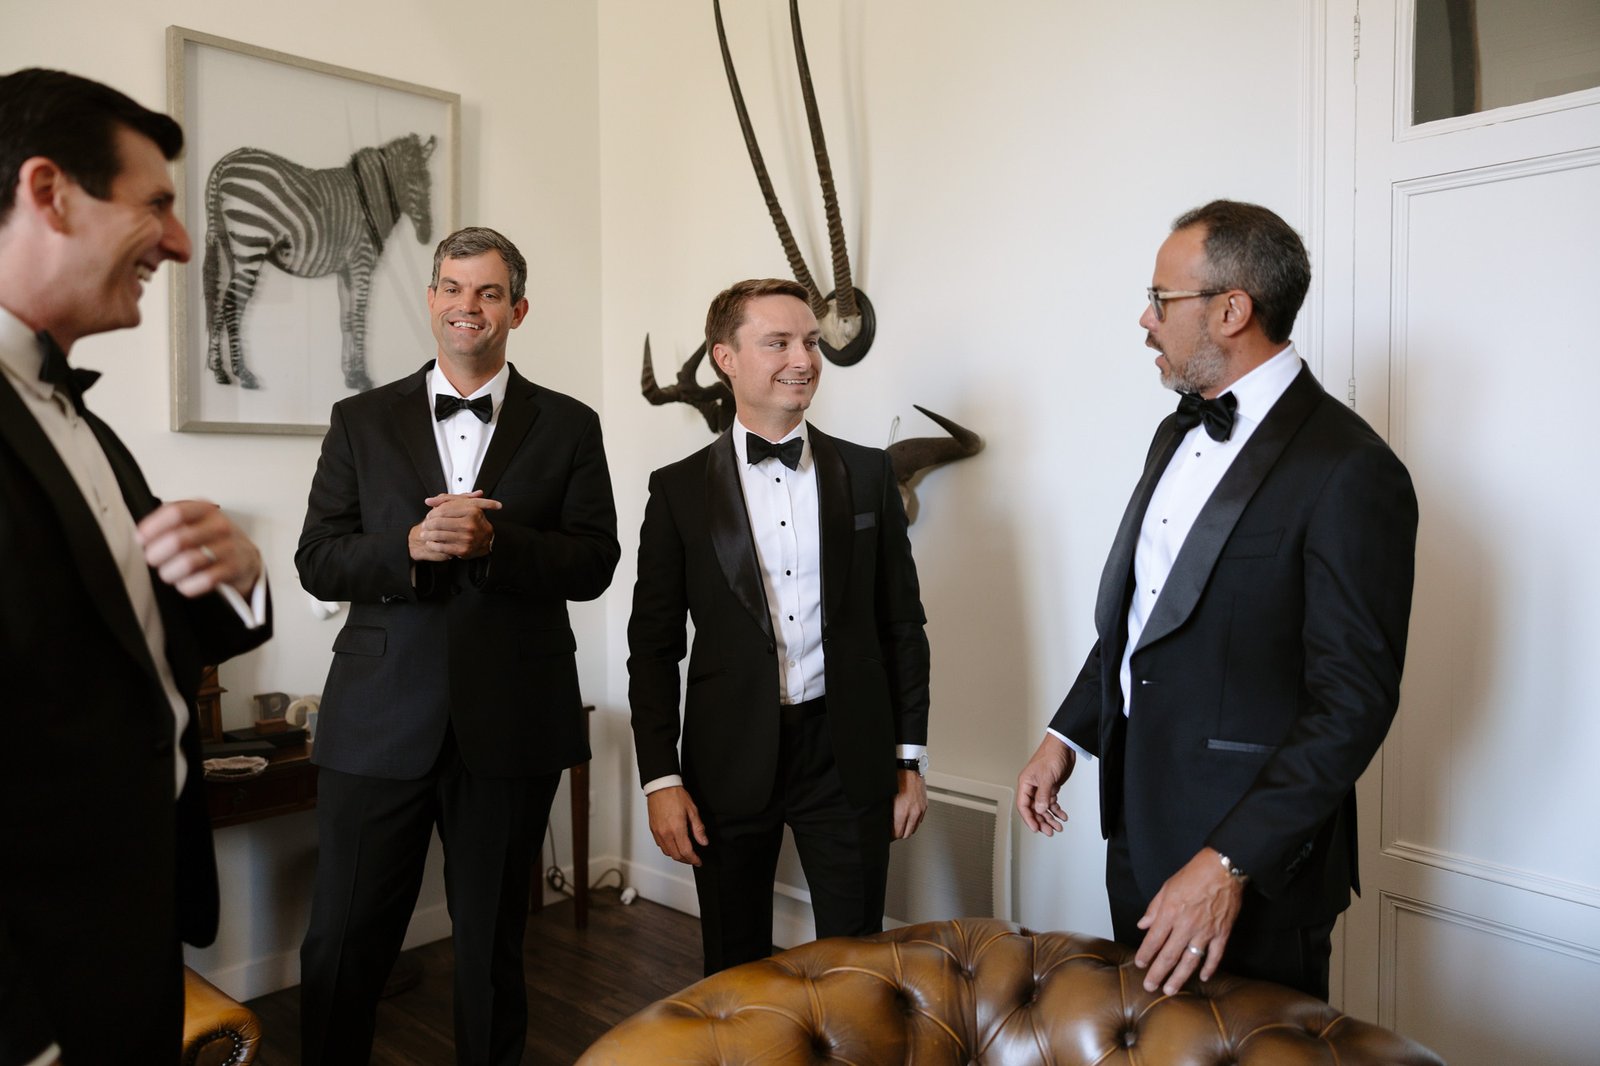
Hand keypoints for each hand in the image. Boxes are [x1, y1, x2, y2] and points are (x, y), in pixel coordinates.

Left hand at [137, 500, 261, 598]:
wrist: (245, 555)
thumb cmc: (212, 537)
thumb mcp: (196, 520)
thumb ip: (170, 522)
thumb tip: (142, 536)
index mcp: (205, 509)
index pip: (175, 513)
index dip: (153, 527)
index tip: (141, 538)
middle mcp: (219, 526)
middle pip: (178, 540)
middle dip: (157, 554)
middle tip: (153, 559)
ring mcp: (228, 547)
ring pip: (188, 563)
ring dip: (170, 572)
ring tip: (167, 573)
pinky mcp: (233, 569)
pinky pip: (203, 581)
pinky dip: (188, 586)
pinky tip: (184, 583)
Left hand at [409, 491, 501, 561]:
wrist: (486, 538)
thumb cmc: (474, 520)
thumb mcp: (464, 505)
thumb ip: (446, 500)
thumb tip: (429, 501)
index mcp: (471, 510)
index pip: (443, 510)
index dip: (432, 513)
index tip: (429, 516)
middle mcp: (470, 524)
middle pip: (439, 522)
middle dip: (428, 524)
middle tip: (425, 526)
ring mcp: (467, 537)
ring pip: (438, 535)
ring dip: (427, 535)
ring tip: (424, 534)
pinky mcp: (464, 550)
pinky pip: (442, 547)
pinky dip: (433, 545)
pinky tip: (431, 542)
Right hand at [646, 786, 707, 866]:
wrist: (661, 786)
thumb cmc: (675, 795)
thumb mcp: (692, 810)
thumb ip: (698, 828)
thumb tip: (703, 841)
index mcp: (676, 828)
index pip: (686, 851)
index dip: (693, 859)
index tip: (698, 861)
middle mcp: (665, 833)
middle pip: (676, 855)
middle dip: (686, 860)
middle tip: (693, 859)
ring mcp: (658, 832)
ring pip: (667, 852)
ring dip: (677, 856)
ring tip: (685, 853)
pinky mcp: (653, 830)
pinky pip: (661, 845)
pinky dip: (668, 849)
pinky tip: (674, 845)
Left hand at [892, 770, 927, 838]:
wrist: (908, 768)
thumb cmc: (896, 779)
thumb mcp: (887, 798)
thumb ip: (888, 813)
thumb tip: (885, 823)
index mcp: (902, 811)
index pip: (898, 833)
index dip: (891, 836)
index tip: (888, 835)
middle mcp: (913, 812)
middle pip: (907, 834)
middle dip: (899, 834)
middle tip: (893, 832)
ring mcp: (920, 809)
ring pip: (914, 828)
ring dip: (907, 829)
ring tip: (900, 826)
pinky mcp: (924, 806)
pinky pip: (919, 820)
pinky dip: (913, 821)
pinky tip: (907, 818)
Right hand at [1016, 734, 1075, 834]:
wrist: (1064, 746)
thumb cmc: (1051, 755)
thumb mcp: (1047, 777)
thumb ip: (1043, 795)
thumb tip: (1039, 810)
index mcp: (1026, 783)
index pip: (1024, 805)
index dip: (1029, 818)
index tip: (1036, 828)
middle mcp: (1032, 787)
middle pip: (1034, 809)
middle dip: (1042, 821)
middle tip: (1049, 831)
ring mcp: (1042, 788)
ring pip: (1043, 808)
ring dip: (1050, 818)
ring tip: (1057, 827)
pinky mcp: (1051, 787)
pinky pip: (1051, 803)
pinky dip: (1057, 810)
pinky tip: (1062, 816)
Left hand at [1133, 848, 1244, 994]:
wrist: (1222, 869)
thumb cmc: (1193, 875)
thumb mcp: (1167, 887)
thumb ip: (1154, 909)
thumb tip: (1143, 925)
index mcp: (1170, 913)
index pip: (1153, 940)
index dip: (1145, 955)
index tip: (1140, 964)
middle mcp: (1186, 926)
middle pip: (1169, 956)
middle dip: (1158, 973)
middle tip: (1150, 987)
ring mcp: (1205, 932)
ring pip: (1190, 961)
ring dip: (1179, 977)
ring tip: (1170, 990)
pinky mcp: (1221, 933)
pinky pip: (1214, 955)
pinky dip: (1209, 968)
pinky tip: (1202, 977)